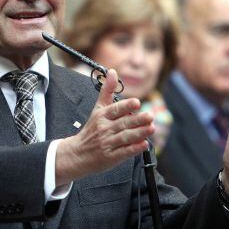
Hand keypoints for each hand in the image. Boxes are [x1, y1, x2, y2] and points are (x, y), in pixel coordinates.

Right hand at [55, 69, 154, 185]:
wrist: (77, 154)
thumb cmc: (91, 130)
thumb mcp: (97, 109)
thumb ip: (107, 91)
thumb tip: (113, 71)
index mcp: (101, 116)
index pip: (115, 109)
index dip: (126, 106)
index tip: (136, 103)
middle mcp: (104, 129)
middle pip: (123, 123)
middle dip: (137, 120)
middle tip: (150, 116)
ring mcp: (107, 144)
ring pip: (125, 137)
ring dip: (139, 133)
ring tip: (151, 129)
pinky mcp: (110, 157)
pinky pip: (124, 152)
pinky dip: (134, 148)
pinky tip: (144, 144)